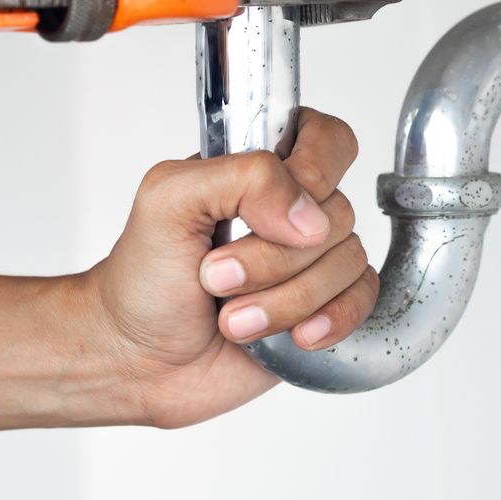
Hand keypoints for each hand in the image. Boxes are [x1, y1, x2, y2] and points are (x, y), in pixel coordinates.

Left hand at [89, 109, 378, 428]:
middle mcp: (291, 210)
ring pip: (347, 262)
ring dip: (284, 300)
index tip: (275, 214)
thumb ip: (239, 178)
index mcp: (257, 170)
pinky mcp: (323, 306)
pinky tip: (293, 335)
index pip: (326, 139)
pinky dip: (329, 320)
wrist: (137, 360)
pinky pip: (363, 300)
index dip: (316, 172)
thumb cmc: (143, 280)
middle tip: (216, 276)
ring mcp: (310, 260)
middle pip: (335, 213)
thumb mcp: (166, 201)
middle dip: (272, 258)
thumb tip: (306, 214)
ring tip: (232, 318)